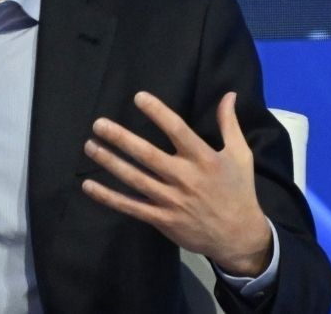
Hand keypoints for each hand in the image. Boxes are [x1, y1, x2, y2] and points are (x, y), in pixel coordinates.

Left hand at [81, 91, 272, 275]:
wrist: (238, 236)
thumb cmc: (238, 190)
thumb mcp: (240, 154)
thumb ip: (230, 123)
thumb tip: (228, 94)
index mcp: (203, 158)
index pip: (177, 130)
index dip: (158, 112)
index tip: (138, 97)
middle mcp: (184, 178)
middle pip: (147, 155)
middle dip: (121, 138)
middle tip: (99, 124)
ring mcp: (171, 200)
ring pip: (135, 179)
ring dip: (110, 162)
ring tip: (90, 146)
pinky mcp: (162, 219)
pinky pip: (131, 207)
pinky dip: (108, 197)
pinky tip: (89, 185)